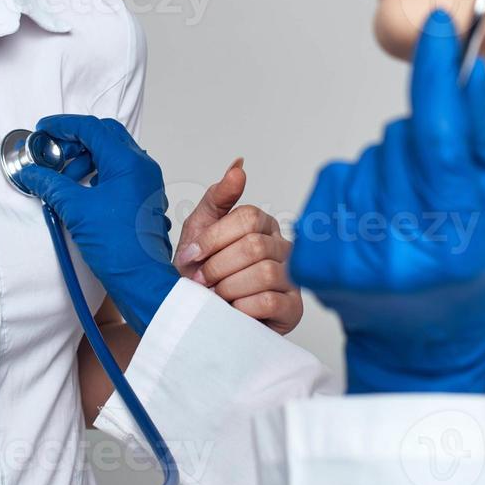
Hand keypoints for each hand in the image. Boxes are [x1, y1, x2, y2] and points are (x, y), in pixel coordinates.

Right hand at [12, 115, 179, 334]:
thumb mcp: (76, 210)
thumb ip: (51, 184)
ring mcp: (145, 182)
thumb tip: (33, 172)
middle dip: (74, 142)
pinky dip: (97, 175)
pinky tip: (80, 193)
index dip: (63, 126)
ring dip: (85, 160)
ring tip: (64, 180)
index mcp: (128, 162)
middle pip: (104, 137)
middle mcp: (141, 166)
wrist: (141, 279)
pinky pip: (119, 173)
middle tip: (52, 154)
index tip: (44, 130)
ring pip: (112, 155)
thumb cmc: (119, 248)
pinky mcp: (143, 197)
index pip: (91, 128)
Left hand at [174, 158, 303, 334]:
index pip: (247, 218)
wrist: (199, 317)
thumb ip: (218, 198)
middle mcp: (282, 248)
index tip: (192, 257)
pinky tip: (233, 310)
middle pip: (254, 246)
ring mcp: (292, 278)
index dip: (213, 239)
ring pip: (264, 273)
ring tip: (217, 296)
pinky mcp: (293, 308)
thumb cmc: (201, 273)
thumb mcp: (200, 230)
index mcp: (263, 225)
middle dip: (218, 267)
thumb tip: (239, 166)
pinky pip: (269, 301)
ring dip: (228, 288)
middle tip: (202, 281)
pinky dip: (242, 306)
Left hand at [288, 8, 484, 394]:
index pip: (438, 137)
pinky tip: (370, 222)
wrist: (424, 342)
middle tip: (432, 189)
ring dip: (383, 170)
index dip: (436, 75)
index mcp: (456, 237)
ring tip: (403, 214)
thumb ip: (481, 135)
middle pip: (398, 141)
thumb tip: (464, 68)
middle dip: (415, 146)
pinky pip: (332, 178)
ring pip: (363, 158)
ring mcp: (351, 259)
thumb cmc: (471, 271)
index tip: (439, 28)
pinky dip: (351, 189)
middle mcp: (399, 252)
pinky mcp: (315, 259)